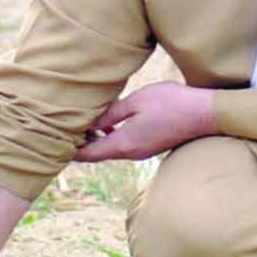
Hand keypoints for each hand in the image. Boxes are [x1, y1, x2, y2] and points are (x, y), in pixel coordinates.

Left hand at [74, 84, 218, 161]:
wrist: (205, 114)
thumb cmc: (171, 104)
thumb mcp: (136, 102)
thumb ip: (110, 114)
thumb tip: (90, 123)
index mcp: (124, 144)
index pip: (88, 153)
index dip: (68, 148)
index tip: (51, 139)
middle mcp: (131, 152)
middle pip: (96, 154)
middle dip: (78, 143)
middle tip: (61, 127)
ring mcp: (141, 151)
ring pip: (109, 149)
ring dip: (94, 139)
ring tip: (79, 122)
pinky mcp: (150, 145)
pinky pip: (122, 144)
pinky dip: (108, 137)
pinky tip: (105, 123)